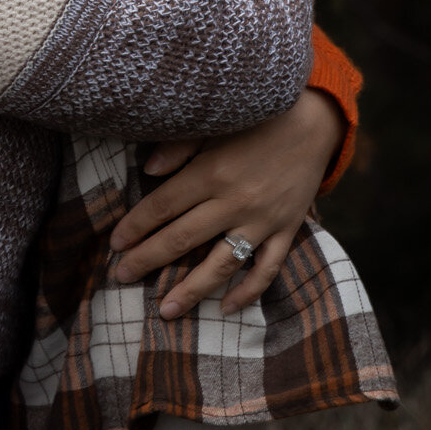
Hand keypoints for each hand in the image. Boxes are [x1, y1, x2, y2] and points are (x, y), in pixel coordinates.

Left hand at [109, 88, 344, 314]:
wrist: (316, 122)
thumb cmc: (259, 118)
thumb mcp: (216, 124)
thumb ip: (180, 146)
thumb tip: (148, 170)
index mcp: (212, 172)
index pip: (164, 206)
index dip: (137, 225)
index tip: (115, 243)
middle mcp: (235, 201)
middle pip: (183, 238)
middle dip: (148, 259)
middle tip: (121, 277)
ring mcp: (263, 220)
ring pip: (221, 263)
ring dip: (192, 290)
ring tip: (166, 311)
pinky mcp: (286, 230)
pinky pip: (267, 268)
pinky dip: (249, 291)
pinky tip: (226, 308)